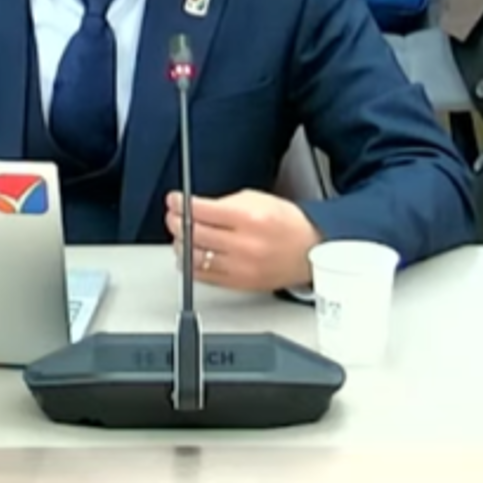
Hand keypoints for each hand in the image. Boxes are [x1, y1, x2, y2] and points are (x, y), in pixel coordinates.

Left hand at [165, 189, 320, 291]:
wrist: (309, 250)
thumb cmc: (286, 223)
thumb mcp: (258, 199)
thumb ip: (225, 203)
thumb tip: (195, 207)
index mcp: (248, 218)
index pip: (202, 210)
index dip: (181, 204)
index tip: (173, 200)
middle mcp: (243, 244)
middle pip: (194, 234)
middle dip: (177, 223)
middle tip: (173, 216)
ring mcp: (241, 267)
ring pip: (195, 258)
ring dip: (181, 245)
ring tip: (181, 236)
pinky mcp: (239, 284)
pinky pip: (204, 277)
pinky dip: (191, 266)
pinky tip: (190, 255)